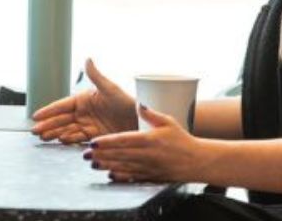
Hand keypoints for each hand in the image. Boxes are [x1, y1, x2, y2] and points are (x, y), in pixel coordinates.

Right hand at [30, 58, 136, 143]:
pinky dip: (68, 139)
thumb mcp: (110, 88)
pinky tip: (60, 141)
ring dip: (54, 133)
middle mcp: (84, 112)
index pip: (62, 106)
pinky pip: (78, 138)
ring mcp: (89, 125)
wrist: (142, 122)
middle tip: (35, 131)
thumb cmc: (127, 102)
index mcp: (84, 99)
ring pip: (67, 129)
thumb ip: (96, 75)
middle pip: (61, 119)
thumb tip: (87, 58)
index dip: (48, 111)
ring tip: (44, 138)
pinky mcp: (95, 136)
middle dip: (47, 125)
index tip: (36, 116)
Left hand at [83, 104, 206, 182]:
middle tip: (85, 154)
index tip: (94, 142)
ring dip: (106, 165)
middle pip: (119, 155)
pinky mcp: (150, 176)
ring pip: (123, 167)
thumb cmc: (182, 140)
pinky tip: (110, 174)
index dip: (107, 142)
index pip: (123, 140)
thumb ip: (150, 114)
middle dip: (101, 155)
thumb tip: (138, 103)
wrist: (197, 161)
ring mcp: (148, 167)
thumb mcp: (168, 122)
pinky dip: (120, 176)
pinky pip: (132, 177)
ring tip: (93, 163)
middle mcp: (147, 155)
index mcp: (149, 140)